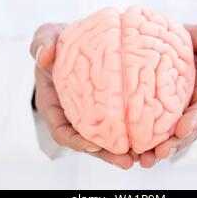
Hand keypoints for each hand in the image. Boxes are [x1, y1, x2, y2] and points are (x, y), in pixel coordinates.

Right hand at [30, 23, 134, 169]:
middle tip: (127, 160)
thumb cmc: (58, 41)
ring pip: (109, 136)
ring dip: (125, 149)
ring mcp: (94, 111)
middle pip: (90, 141)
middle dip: (107, 153)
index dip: (76, 140)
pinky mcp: (113, 105)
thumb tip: (44, 56)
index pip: (62, 130)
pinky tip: (154, 134)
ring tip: (146, 156)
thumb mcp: (46, 36)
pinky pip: (123, 119)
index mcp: (55, 104)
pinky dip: (136, 128)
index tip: (91, 145)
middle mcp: (75, 114)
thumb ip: (42, 43)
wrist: (77, 39)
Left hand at [138, 25, 196, 167]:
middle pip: (188, 129)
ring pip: (171, 136)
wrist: (158, 38)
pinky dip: (145, 143)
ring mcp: (175, 111)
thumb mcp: (196, 32)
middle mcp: (190, 103)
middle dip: (177, 144)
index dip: (194, 119)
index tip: (181, 129)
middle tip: (160, 153)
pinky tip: (131, 153)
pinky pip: (154, 131)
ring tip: (144, 160)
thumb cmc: (181, 34)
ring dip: (160, 150)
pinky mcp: (157, 114)